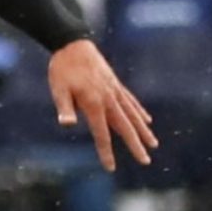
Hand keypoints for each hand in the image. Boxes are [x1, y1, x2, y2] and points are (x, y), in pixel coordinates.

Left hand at [48, 39, 155, 171]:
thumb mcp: (58, 89)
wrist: (72, 43)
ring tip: (153, 144)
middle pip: (124, 126)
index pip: (101, 133)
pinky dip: (139, 111)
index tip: (111, 168)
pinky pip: (130, 100)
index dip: (106, 151)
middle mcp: (108, 98)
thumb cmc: (62, 68)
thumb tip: (66, 124)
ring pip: (132, 114)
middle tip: (146, 160)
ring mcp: (114, 90)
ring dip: (143, 130)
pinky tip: (147, 120)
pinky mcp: (115, 83)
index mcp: (93, 103)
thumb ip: (65, 107)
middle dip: (135, 144)